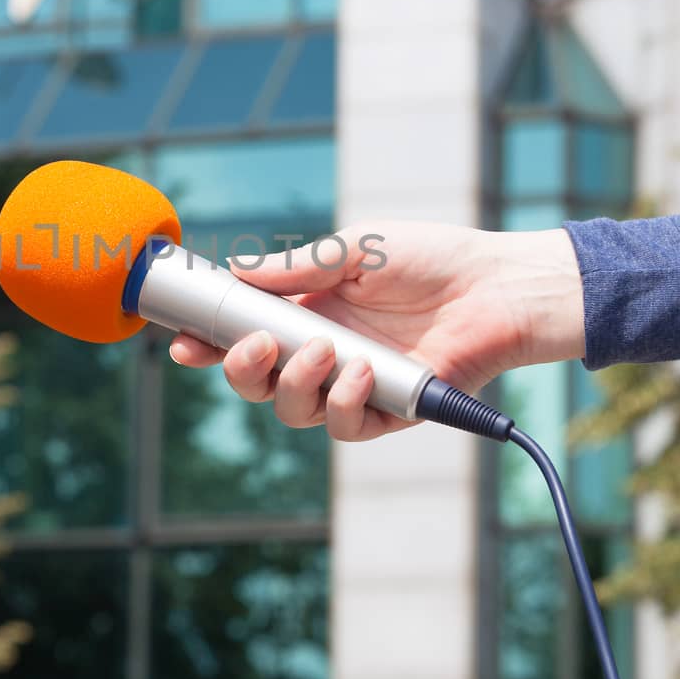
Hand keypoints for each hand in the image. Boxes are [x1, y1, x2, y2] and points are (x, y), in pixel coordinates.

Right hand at [168, 224, 583, 442]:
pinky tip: (361, 372)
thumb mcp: (354, 251)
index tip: (182, 342)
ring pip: (294, 412)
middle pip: (258, 384)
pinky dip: (343, 403)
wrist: (497, 285)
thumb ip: (296, 268)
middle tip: (255, 346)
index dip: (209, 345)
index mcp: (307, 314)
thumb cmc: (431, 259)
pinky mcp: (390, 412)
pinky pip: (346, 427)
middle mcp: (324, 354)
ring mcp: (354, 386)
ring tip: (324, 350)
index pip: (245, 337)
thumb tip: (237, 271)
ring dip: (296, 385)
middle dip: (240, 371)